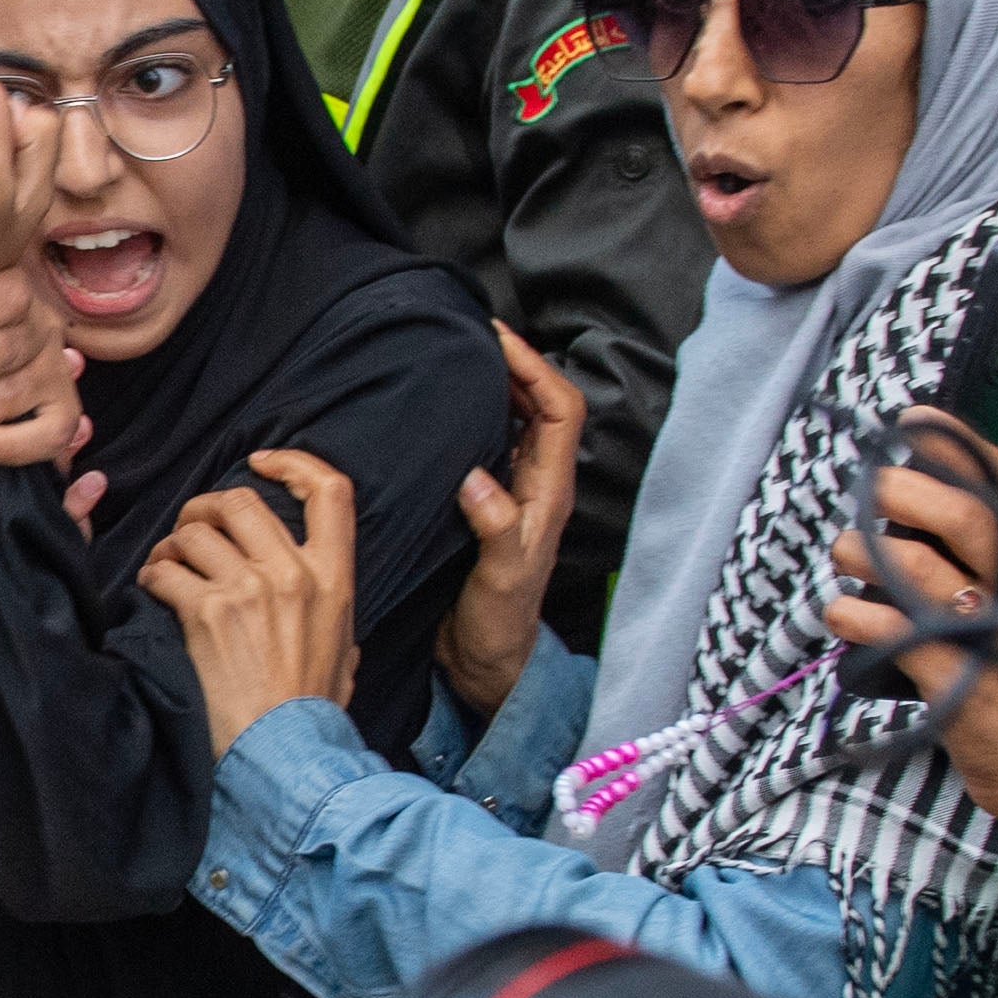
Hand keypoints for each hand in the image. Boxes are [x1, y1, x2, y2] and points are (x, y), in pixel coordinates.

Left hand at [139, 449, 358, 758]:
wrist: (286, 756)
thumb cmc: (311, 712)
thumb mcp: (343, 656)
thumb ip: (336, 622)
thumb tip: (330, 615)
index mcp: (334, 580)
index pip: (331, 492)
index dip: (293, 463)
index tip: (260, 464)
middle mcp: (294, 574)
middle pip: (241, 500)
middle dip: (205, 508)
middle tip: (191, 532)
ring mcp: (249, 590)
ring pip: (194, 532)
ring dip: (172, 547)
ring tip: (169, 572)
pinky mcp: (206, 612)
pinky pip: (164, 570)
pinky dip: (151, 578)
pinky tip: (153, 596)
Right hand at [436, 323, 583, 715]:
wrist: (486, 665)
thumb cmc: (499, 627)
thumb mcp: (499, 580)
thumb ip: (495, 528)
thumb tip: (478, 478)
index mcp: (549, 494)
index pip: (560, 411)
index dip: (535, 368)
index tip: (496, 337)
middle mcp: (536, 485)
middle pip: (541, 404)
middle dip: (514, 362)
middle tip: (469, 333)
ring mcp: (512, 492)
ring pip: (516, 420)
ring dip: (494, 384)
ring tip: (453, 356)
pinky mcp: (485, 503)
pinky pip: (487, 442)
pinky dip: (470, 414)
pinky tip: (437, 407)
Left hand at [828, 410, 997, 821]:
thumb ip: (975, 547)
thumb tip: (914, 472)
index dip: (958, 448)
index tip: (912, 419)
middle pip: (962, 517)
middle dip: (900, 492)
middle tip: (871, 492)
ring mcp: (997, 638)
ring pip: (914, 567)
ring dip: (861, 552)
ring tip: (849, 556)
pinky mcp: (960, 686)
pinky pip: (886, 627)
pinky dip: (850, 613)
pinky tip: (847, 616)